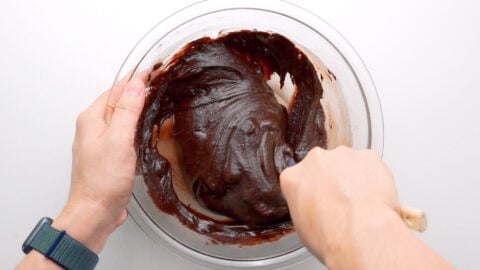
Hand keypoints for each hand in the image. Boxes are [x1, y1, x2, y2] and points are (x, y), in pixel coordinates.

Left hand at [53, 78, 145, 252]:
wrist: (95, 212)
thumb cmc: (102, 180)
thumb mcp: (119, 139)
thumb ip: (128, 110)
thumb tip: (136, 84)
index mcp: (92, 119)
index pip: (116, 90)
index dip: (136, 80)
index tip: (153, 71)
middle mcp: (94, 129)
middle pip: (118, 102)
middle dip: (137, 91)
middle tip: (157, 82)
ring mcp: (101, 143)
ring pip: (122, 118)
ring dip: (137, 109)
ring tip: (154, 100)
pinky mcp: (109, 156)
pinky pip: (124, 135)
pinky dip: (136, 128)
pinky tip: (146, 131)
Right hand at [280, 146, 452, 269]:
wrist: (361, 233)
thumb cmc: (332, 236)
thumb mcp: (304, 226)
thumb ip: (305, 205)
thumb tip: (315, 207)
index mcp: (293, 177)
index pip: (298, 177)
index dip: (312, 191)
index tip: (321, 200)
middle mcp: (315, 160)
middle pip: (322, 165)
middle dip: (331, 178)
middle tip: (342, 200)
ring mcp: (341, 155)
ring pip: (347, 161)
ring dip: (352, 174)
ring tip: (363, 200)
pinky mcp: (367, 154)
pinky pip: (368, 162)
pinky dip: (372, 173)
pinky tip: (376, 194)